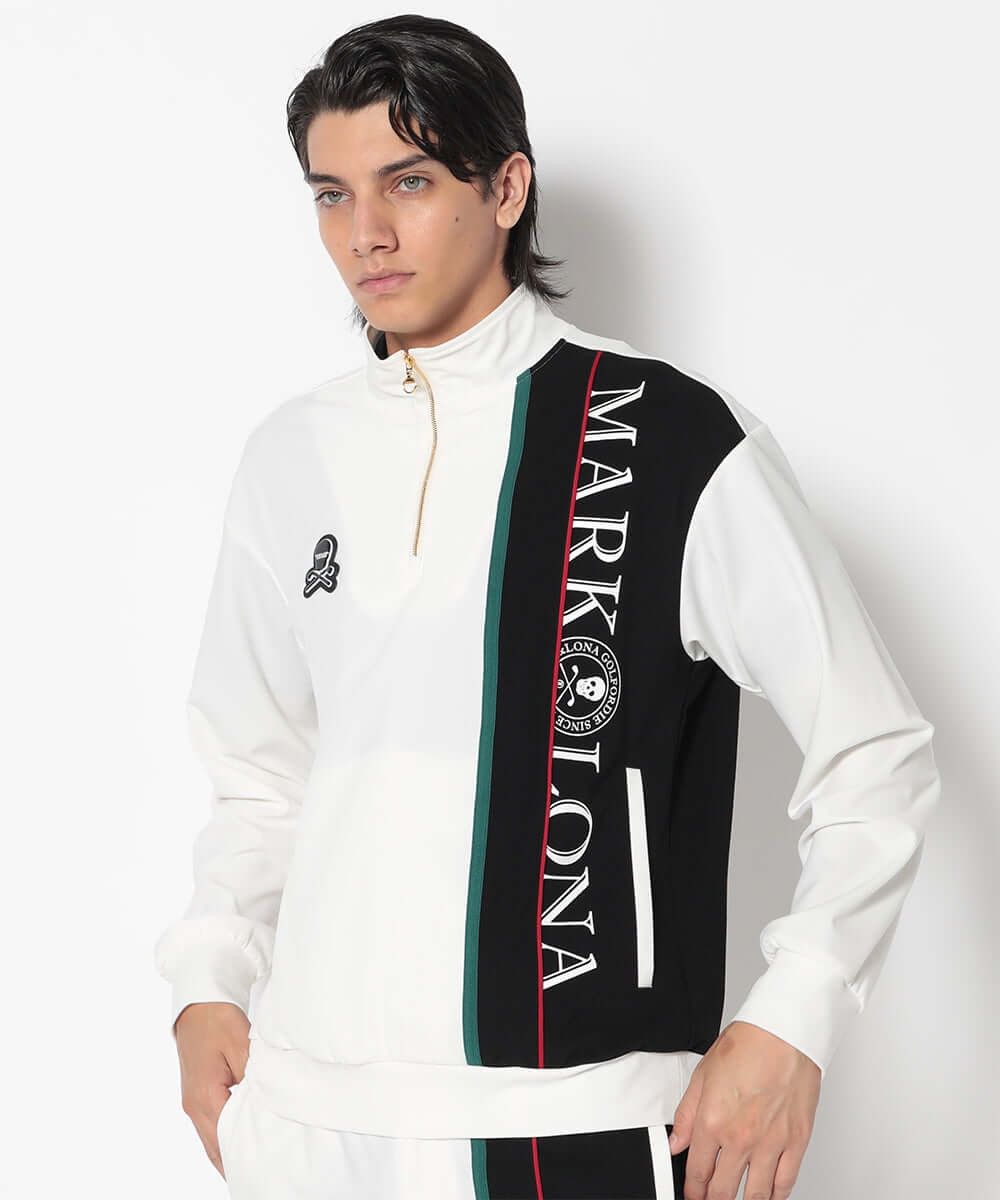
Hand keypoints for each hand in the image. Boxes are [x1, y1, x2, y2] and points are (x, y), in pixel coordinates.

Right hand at [174, 1001, 250, 1178]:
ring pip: (211, 1140)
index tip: (260, 1171)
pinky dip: (223, 1139)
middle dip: (234, 1164)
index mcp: (205, 1096)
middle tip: (259, 1176)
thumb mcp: (242, 1044)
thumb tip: (265, 1102)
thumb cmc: (218, 1020)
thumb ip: (253, 1076)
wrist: (198, 1004)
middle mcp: (194, 1106)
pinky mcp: (196, 1096)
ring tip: (253, 1167)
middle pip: (215, 1148)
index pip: (225, 1140)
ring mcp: (192, 1103)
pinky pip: (210, 1127)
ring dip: (228, 1153)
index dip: (242, 1158)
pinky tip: (238, 1144)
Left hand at [668, 1020, 820, 1199]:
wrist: (784, 1032)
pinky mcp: (796, 1142)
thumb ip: (686, 1114)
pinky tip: (767, 1197)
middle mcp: (741, 1138)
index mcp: (713, 1121)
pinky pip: (785, 1183)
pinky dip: (774, 1197)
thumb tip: (675, 1143)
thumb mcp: (702, 1075)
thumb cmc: (747, 1045)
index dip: (692, 1191)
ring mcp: (771, 1144)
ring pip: (755, 1195)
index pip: (698, 1171)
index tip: (692, 1195)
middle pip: (723, 1191)